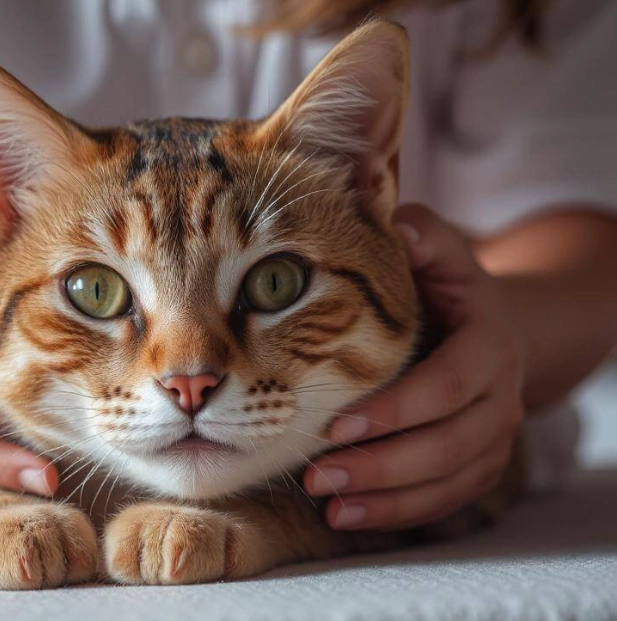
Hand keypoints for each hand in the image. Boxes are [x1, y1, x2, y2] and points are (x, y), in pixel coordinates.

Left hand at [305, 204, 524, 530]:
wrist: (488, 325)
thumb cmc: (445, 286)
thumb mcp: (439, 251)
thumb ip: (420, 236)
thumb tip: (396, 229)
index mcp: (488, 343)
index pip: (448, 384)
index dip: (397, 409)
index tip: (337, 426)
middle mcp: (499, 396)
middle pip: (448, 444)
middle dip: (382, 464)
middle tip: (318, 475)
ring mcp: (493, 437)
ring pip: (448, 480)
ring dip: (387, 498)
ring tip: (328, 504)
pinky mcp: (478, 464)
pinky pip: (446, 500)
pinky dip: (399, 513)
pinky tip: (349, 516)